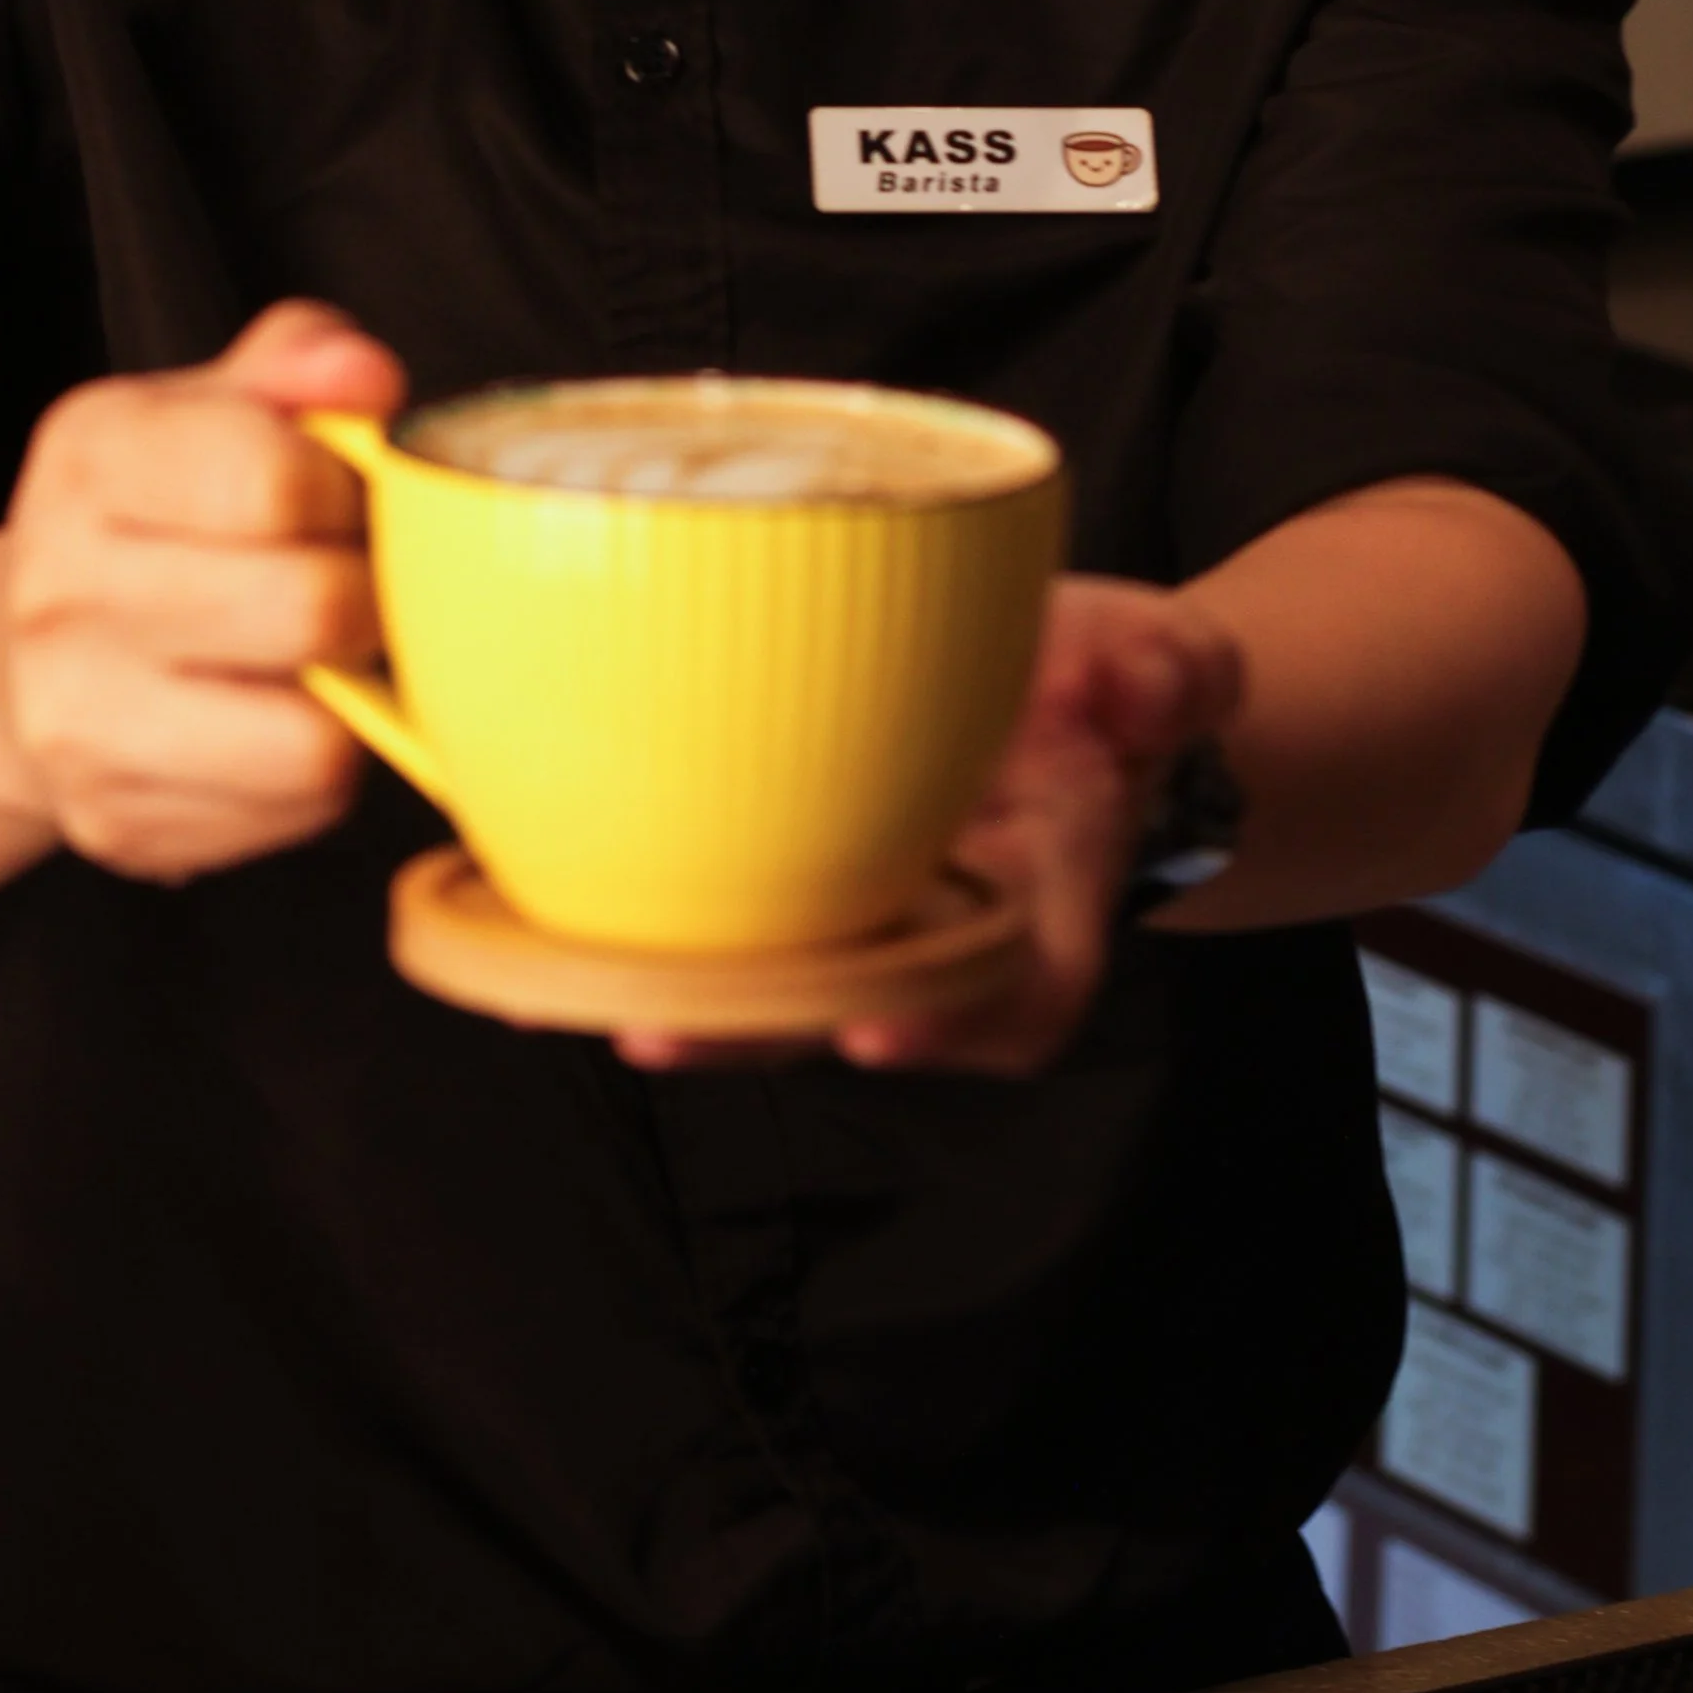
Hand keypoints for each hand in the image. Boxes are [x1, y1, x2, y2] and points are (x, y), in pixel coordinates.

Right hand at [0, 300, 403, 882]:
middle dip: (368, 596)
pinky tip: (279, 718)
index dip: (350, 493)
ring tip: (323, 658)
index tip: (342, 499)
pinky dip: (317, 770)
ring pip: (313, 737)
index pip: (278, 482)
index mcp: (91, 455)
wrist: (26, 651)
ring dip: (350, 697)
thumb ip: (299, 363)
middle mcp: (58, 590)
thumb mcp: (215, 405)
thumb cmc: (161, 514)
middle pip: (312, 610)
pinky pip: (295, 808)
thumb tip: (365, 377)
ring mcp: (75, 719)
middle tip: (354, 584)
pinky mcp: (115, 821)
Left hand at [614, 575, 1242, 1078]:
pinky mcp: (778, 873)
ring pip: (757, 978)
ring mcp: (853, 913)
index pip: (1014, 990)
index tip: (878, 1029)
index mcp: (1043, 905)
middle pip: (847, 1010)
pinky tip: (520, 900)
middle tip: (664, 1027)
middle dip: (755, 1029)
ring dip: (661, 985)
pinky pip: (702, 909)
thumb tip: (1133, 688)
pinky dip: (620, 910)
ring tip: (552, 984)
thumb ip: (1172, 674)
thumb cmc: (1108, 687)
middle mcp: (937, 935)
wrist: (1066, 693)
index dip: (948, 1024)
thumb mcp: (1166, 664)